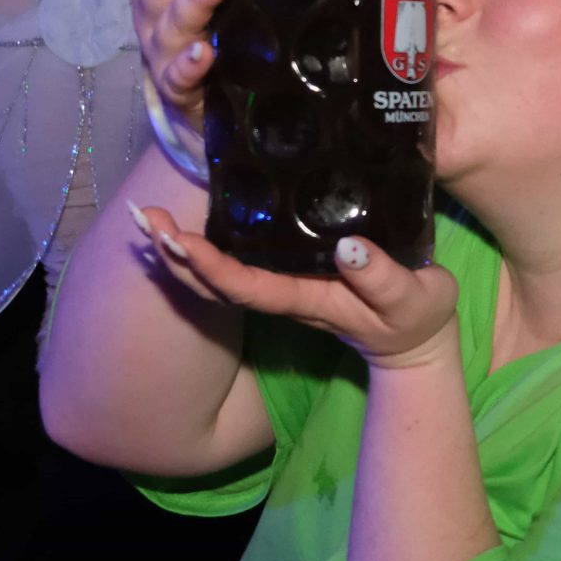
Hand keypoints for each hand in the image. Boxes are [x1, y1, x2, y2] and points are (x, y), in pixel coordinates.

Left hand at [128, 202, 458, 371]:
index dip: (212, 267)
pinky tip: (182, 224)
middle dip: (176, 256)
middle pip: (216, 284)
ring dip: (179, 250)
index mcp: (306, 300)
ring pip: (217, 276)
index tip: (181, 242)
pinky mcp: (286, 275)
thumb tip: (347, 246)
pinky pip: (232, 265)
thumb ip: (382, 278)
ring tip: (147, 217)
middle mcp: (283, 297)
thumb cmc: (417, 317)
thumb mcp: (413, 298)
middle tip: (143, 218)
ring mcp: (281, 289)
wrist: (415, 343)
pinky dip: (200, 247)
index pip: (247, 287)